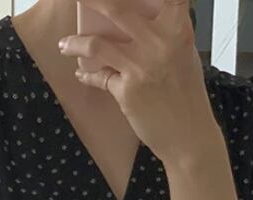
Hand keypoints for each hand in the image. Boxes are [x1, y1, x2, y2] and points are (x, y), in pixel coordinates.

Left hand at [58, 0, 221, 167]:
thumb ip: (165, 32)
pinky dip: (87, 75)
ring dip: (74, 43)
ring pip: (96, 44)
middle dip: (91, 1)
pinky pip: (98, 76)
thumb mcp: (184, 54)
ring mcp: (141, 65)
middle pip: (117, 8)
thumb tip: (141, 17)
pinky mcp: (127, 90)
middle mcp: (160, 42)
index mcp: (178, 28)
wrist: (188, 135)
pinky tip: (81, 73)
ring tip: (64, 44)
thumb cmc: (187, 95)